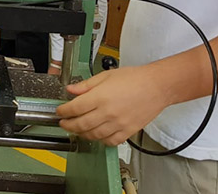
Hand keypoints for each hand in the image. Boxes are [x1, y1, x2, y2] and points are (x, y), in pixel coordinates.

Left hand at [56, 65, 173, 145]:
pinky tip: (96, 135)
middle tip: (63, 123)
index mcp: (100, 96)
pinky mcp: (128, 131)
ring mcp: (118, 124)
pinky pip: (110, 141)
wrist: (157, 87)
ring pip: (93, 135)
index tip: (60, 111)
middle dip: (68, 125)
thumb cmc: (135, 78)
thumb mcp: (106, 76)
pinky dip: (100, 140)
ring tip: (77, 129)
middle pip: (81, 124)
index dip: (63, 111)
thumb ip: (86, 85)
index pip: (74, 108)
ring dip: (82, 134)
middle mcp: (108, 112)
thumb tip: (71, 90)